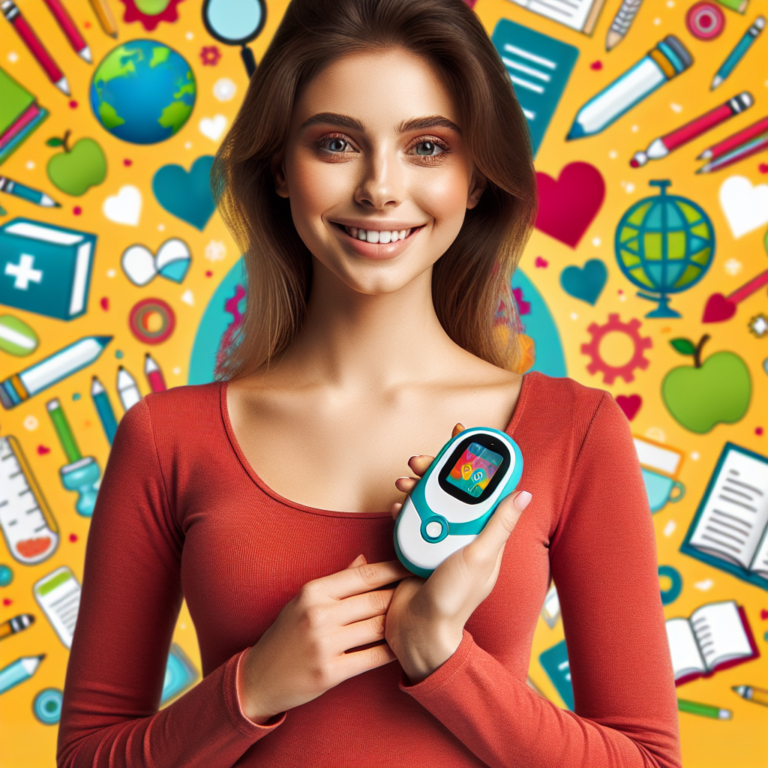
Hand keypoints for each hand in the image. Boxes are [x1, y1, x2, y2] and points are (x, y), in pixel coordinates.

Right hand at [239, 554, 411, 722]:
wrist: (258, 678)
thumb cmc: (286, 635)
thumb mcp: (304, 601)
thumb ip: (337, 581)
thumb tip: (365, 560)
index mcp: (314, 591)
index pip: (364, 575)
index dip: (394, 570)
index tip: (414, 567)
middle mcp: (319, 614)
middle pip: (376, 600)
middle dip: (403, 596)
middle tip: (424, 592)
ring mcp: (324, 644)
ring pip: (378, 627)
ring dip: (400, 623)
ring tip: (418, 617)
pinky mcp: (329, 672)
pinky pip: (372, 658)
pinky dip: (392, 651)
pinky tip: (403, 646)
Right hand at [384, 423, 531, 683]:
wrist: (419, 631)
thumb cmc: (454, 600)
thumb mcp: (479, 558)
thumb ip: (498, 525)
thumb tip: (523, 493)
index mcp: (485, 533)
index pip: (485, 487)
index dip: (476, 459)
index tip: (466, 436)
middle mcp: (463, 532)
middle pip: (452, 488)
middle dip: (435, 468)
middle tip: (419, 460)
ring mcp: (440, 538)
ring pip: (429, 499)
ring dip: (415, 485)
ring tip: (402, 482)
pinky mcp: (419, 545)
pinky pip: (412, 518)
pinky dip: (404, 508)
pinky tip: (397, 506)